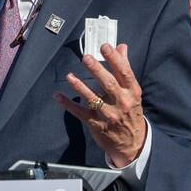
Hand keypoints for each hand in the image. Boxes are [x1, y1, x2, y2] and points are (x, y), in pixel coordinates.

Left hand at [54, 43, 146, 167]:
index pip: (124, 72)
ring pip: (93, 99)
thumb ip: (124, 68)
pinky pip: (79, 112)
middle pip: (108, 84)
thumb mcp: (132, 91)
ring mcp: (108, 114)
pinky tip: (57, 95)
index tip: (105, 46)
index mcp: (132, 92)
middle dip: (97, 70)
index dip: (114, 59)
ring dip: (80, 87)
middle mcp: (121, 102)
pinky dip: (68, 104)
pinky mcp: (96, 124)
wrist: (132, 143)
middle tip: (86, 57)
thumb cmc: (131, 111)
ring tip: (70, 76)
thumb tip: (121, 47)